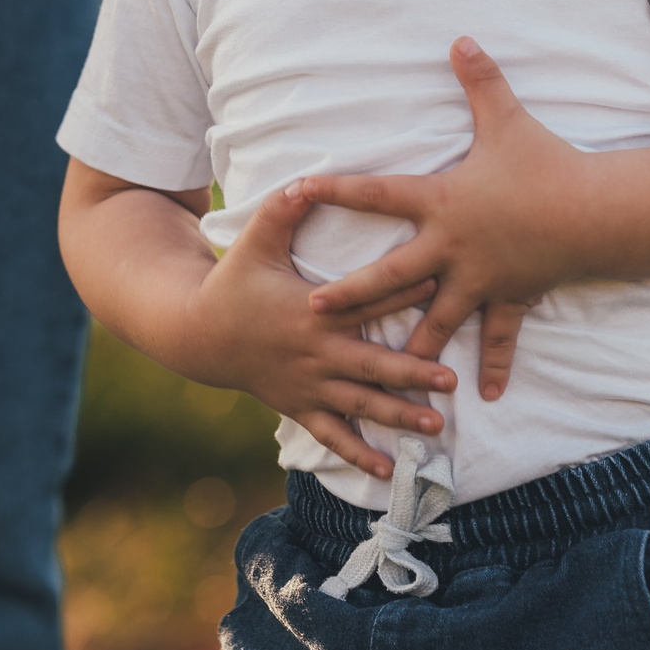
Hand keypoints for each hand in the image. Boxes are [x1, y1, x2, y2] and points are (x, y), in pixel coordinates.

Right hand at [175, 182, 455, 479]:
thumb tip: (306, 179)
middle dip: (411, 374)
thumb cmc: (234, 283)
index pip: (364, 300)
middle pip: (370, 366)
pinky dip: (357, 455)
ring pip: (359, 406)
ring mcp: (308, 386)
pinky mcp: (299, 407)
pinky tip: (387, 470)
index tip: (440, 284)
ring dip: (397, 417)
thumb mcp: (254, 242)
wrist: (199, 336)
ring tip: (435, 426)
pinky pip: (332, 436)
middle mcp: (314, 354)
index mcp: (310, 312)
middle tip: (450, 380)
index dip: (401, 292)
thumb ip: (282, 210)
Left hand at [303, 37, 582, 400]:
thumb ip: (480, 80)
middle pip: (390, 275)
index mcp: (441, 202)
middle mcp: (451, 247)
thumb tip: (460, 37)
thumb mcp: (508, 118)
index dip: (336, 189)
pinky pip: (500, 336)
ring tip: (381, 375)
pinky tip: (483, 396)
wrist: (596, 212)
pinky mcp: (511, 296)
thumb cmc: (547, 164)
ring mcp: (480, 278)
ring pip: (436, 318)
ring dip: (408, 345)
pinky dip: (494, 364)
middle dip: (351, 293)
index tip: (297, 189)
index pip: (377, 193)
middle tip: (312, 310)